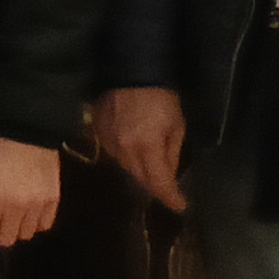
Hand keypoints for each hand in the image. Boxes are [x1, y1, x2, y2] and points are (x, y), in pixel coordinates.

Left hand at [0, 137, 63, 250]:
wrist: (26, 131)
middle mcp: (14, 206)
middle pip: (7, 239)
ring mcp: (36, 204)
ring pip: (26, 234)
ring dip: (17, 228)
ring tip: (13, 216)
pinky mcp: (53, 200)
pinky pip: (44, 224)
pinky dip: (36, 222)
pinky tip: (30, 212)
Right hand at [96, 86, 187, 211]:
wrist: (129, 71)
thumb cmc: (160, 97)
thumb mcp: (176, 124)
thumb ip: (171, 152)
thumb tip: (169, 174)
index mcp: (147, 147)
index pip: (158, 183)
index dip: (170, 197)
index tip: (180, 206)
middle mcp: (124, 150)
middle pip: (140, 179)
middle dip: (155, 186)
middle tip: (168, 190)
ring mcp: (108, 142)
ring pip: (125, 168)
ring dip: (140, 172)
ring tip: (151, 171)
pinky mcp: (97, 134)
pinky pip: (113, 154)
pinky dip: (126, 157)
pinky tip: (134, 151)